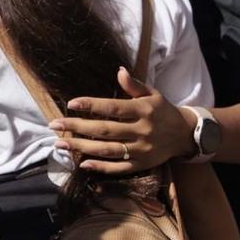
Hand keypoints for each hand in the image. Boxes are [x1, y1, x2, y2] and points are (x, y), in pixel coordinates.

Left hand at [52, 68, 195, 175]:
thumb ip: (134, 85)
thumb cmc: (163, 111)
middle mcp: (142, 131)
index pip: (113, 108)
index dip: (92, 105)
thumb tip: (119, 71)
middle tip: (54, 124)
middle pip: (105, 130)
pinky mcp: (142, 164)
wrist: (186, 134)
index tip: (71, 103)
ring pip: (108, 150)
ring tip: (60, 144)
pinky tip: (82, 164)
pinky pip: (119, 168)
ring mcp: (141, 150)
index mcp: (143, 110)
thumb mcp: (152, 94)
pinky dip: (101, 168)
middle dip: (77, 128)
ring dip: (82, 148)